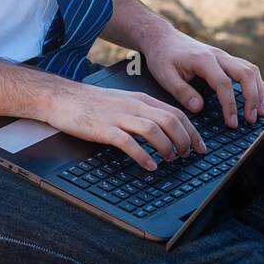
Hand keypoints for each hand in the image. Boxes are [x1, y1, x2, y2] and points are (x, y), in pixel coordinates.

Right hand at [42, 82, 208, 171]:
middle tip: (188, 155)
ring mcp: (119, 117)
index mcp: (140, 99)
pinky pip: (129, 143)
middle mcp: (134, 106)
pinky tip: (150, 166)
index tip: (200, 145)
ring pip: (154, 129)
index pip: (175, 112)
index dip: (192, 130)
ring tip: (171, 160)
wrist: (63, 98)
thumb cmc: (92, 103)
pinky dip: (143, 156)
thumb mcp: (123, 101)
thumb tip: (163, 129)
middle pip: (170, 120)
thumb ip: (142, 111)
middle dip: (185, 139)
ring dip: (167, 147)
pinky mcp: (105, 129)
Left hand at [141, 28, 263, 129]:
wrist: (162, 38)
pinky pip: (249, 69)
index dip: (230, 105)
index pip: (223, 84)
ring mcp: (224, 56)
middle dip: (252, 98)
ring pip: (251, 70)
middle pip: (245, 74)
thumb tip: (199, 108)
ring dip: (259, 91)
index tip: (232, 123)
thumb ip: (182, 92)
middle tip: (251, 120)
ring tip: (260, 113)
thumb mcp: (164, 76)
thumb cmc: (162, 57)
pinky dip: (261, 83)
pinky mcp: (226, 59)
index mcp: (203, 59)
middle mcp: (218, 55)